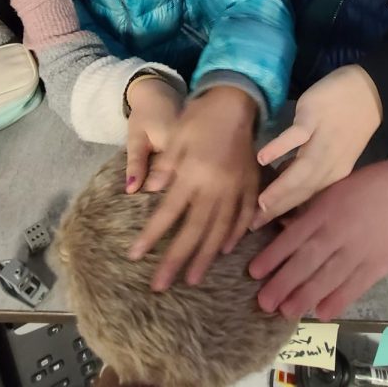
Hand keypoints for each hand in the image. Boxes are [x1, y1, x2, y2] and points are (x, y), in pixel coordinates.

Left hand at [129, 86, 258, 289]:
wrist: (235, 101)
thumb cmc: (200, 116)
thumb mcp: (176, 135)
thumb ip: (165, 165)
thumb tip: (148, 192)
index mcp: (193, 173)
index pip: (168, 213)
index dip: (151, 236)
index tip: (135, 256)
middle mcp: (216, 186)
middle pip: (194, 230)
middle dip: (176, 260)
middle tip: (160, 285)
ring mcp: (237, 188)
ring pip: (220, 230)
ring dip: (204, 256)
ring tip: (192, 279)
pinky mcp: (252, 185)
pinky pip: (245, 216)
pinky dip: (235, 235)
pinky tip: (224, 250)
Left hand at [249, 158, 387, 319]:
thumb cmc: (362, 189)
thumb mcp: (331, 192)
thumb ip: (309, 213)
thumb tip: (281, 228)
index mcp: (324, 211)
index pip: (293, 237)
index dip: (273, 256)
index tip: (253, 273)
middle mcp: (338, 231)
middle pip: (307, 260)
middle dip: (284, 283)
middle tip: (263, 303)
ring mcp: (359, 249)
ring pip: (328, 277)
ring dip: (306, 296)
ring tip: (287, 312)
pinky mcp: (379, 264)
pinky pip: (355, 286)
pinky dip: (338, 300)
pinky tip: (322, 312)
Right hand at [253, 65, 381, 228]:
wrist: (368, 92)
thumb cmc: (346, 122)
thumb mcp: (331, 150)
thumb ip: (308, 167)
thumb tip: (281, 181)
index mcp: (334, 173)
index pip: (306, 198)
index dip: (283, 213)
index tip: (259, 226)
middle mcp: (330, 162)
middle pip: (303, 190)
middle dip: (278, 209)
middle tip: (254, 223)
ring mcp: (322, 140)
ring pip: (302, 170)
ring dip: (282, 188)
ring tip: (261, 202)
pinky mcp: (314, 117)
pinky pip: (296, 136)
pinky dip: (280, 148)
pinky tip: (262, 158)